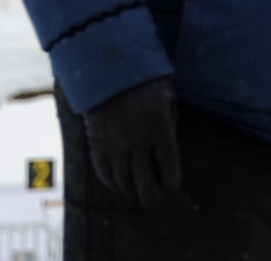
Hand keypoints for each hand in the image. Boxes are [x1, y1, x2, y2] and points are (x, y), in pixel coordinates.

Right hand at [81, 77, 181, 207]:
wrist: (109, 68)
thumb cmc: (144, 79)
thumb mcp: (167, 96)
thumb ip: (169, 121)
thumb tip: (168, 146)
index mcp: (161, 130)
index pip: (169, 167)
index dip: (171, 183)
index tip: (172, 188)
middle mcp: (138, 142)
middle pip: (145, 182)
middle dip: (151, 196)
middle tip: (154, 202)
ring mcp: (116, 144)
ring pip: (123, 180)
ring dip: (131, 190)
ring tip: (136, 193)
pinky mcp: (97, 143)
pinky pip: (103, 171)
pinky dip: (110, 182)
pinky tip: (116, 185)